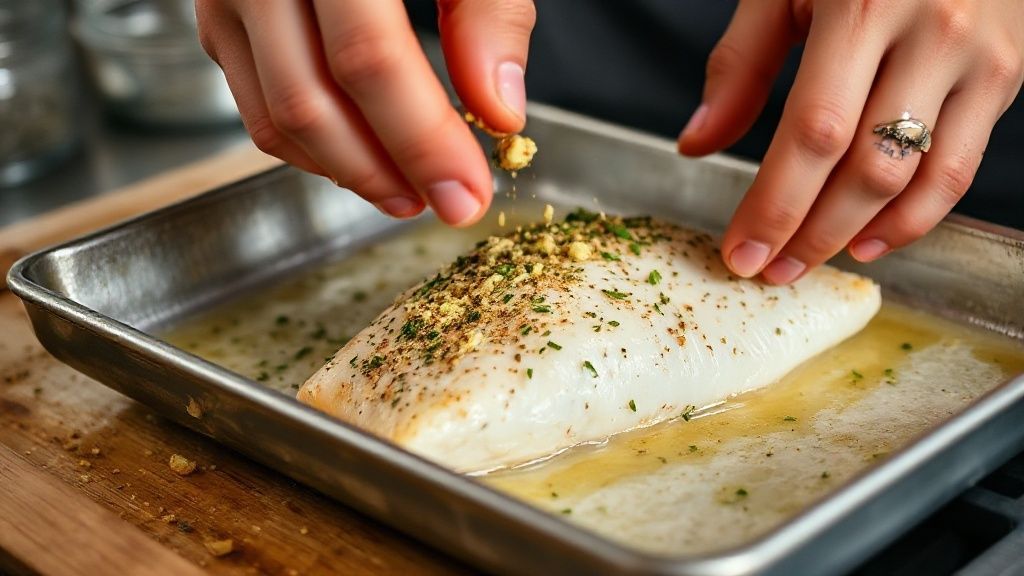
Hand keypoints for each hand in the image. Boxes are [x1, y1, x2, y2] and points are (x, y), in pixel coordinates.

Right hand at [195, 0, 534, 225]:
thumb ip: (489, 12)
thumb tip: (498, 112)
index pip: (369, 59)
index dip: (422, 141)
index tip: (468, 194)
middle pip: (308, 102)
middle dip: (383, 173)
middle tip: (444, 203)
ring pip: (272, 116)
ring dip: (346, 171)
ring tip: (410, 189)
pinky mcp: (219, 15)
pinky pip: (255, 102)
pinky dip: (312, 145)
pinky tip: (364, 155)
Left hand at [678, 0, 1023, 282]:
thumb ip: (740, 63)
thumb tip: (697, 144)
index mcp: (862, 5)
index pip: (812, 134)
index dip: (774, 205)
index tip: (740, 250)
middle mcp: (931, 32)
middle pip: (866, 167)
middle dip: (810, 234)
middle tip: (769, 270)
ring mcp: (977, 57)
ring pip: (917, 178)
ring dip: (857, 235)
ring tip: (808, 261)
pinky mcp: (1005, 75)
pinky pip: (959, 167)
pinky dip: (916, 217)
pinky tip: (871, 239)